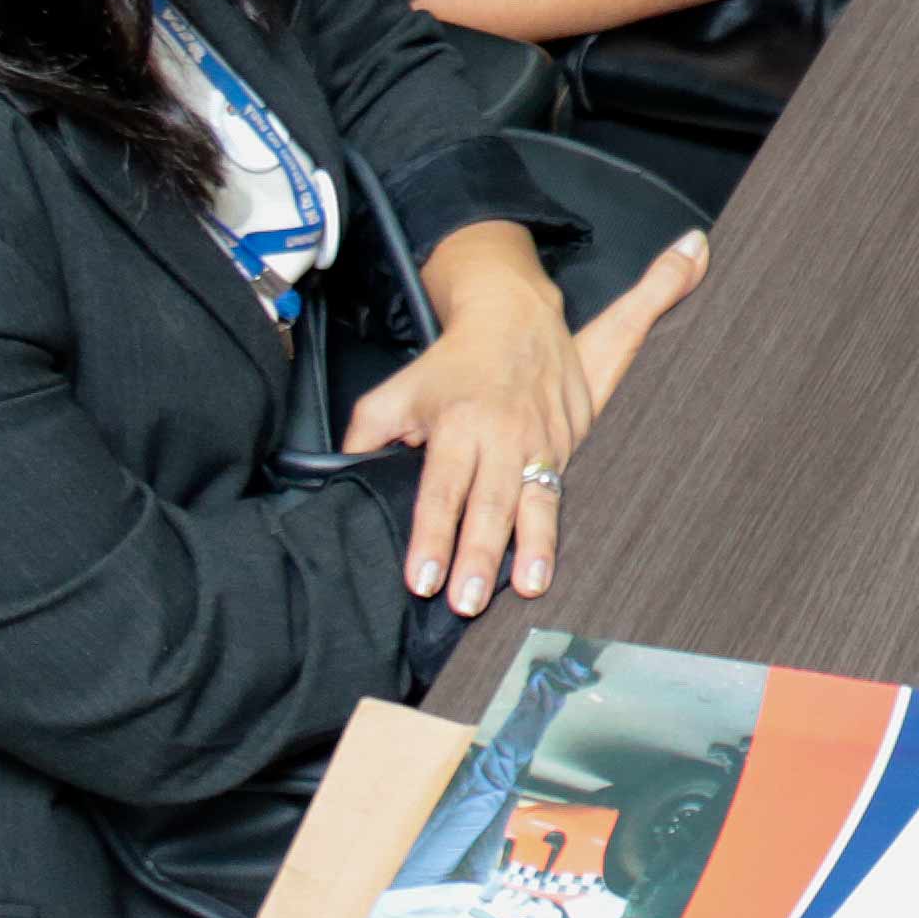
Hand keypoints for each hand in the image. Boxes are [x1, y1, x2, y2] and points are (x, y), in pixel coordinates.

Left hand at [345, 224, 713, 614]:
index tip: (422, 581)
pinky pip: (563, 488)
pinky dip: (555, 528)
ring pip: (540, 500)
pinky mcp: (572, 438)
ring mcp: (544, 436)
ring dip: (535, 547)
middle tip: (469, 603)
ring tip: (532, 588)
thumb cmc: (449, 364)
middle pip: (491, 503)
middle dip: (481, 556)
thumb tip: (346, 483)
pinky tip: (549, 562)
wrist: (516, 314)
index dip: (431, 537)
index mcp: (458, 422)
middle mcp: (505, 432)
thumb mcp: (395, 393)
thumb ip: (365, 440)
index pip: (441, 491)